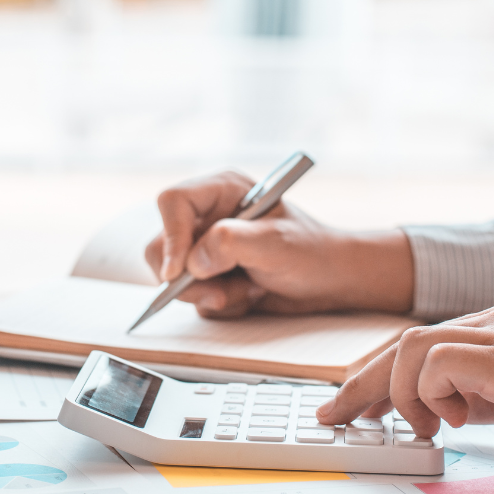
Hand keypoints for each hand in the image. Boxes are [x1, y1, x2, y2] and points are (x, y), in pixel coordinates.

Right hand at [142, 170, 413, 317]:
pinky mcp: (209, 274)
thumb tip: (192, 261)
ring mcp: (205, 246)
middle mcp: (207, 215)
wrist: (331, 282)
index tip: (178, 271)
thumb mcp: (276, 244)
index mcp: (221, 190)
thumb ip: (232, 244)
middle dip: (188, 278)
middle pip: (161, 244)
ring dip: (209, 293)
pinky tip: (249, 294)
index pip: (173, 202)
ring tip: (249, 289)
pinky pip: (192, 297)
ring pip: (172, 277)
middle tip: (220, 294)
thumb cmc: (313, 253)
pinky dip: (219, 304)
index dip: (170, 235)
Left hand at [316, 298, 493, 474]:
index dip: (381, 371)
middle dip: (359, 381)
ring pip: (408, 347)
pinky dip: (428, 395)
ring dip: (396, 394)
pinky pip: (434, 364)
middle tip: (333, 415)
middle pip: (401, 339)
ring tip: (414, 430)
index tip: (356, 402)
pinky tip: (451, 422)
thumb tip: (457, 409)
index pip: (424, 339)